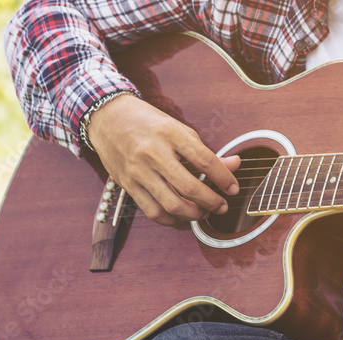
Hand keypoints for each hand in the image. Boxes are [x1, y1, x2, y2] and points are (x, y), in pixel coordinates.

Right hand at [86, 94, 240, 225]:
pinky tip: (181, 217)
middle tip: (222, 206)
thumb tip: (235, 164)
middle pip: (189, 187)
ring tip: (203, 213)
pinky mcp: (127, 184)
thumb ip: (205, 151)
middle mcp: (153, 152)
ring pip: (171, 204)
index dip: (224, 178)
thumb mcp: (178, 129)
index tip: (233, 189)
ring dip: (193, 215)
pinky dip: (171, 220)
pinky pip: (153, 211)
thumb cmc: (147, 123)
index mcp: (170, 133)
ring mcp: (138, 170)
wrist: (106, 116)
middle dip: (212, 202)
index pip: (205, 160)